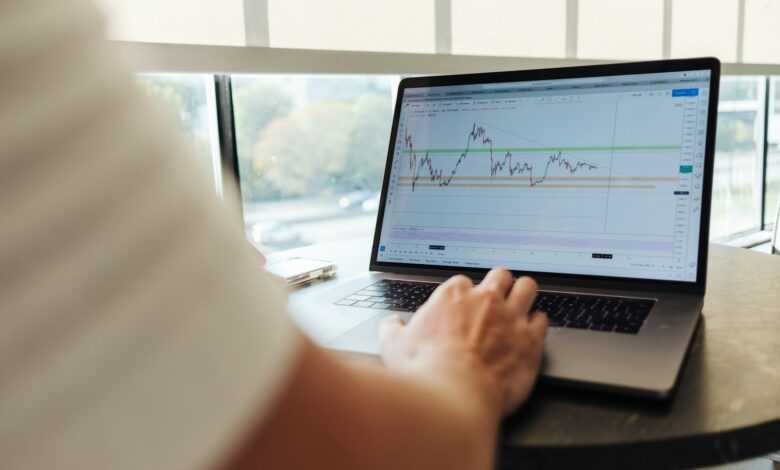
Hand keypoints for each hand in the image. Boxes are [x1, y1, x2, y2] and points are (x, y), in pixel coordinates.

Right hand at [379, 268, 547, 418]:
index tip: (462, 306)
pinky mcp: (531, 339)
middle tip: (495, 299)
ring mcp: (511, 317)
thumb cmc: (423, 372)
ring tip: (521, 304)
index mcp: (452, 296)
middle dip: (499, 284)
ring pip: (527, 287)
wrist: (452, 397)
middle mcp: (485, 299)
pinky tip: (532, 332)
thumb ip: (392, 329)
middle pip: (500, 275)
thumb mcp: (393, 346)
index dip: (463, 295)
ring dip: (524, 294)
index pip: (463, 282)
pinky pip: (543, 319)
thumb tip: (390, 324)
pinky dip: (538, 324)